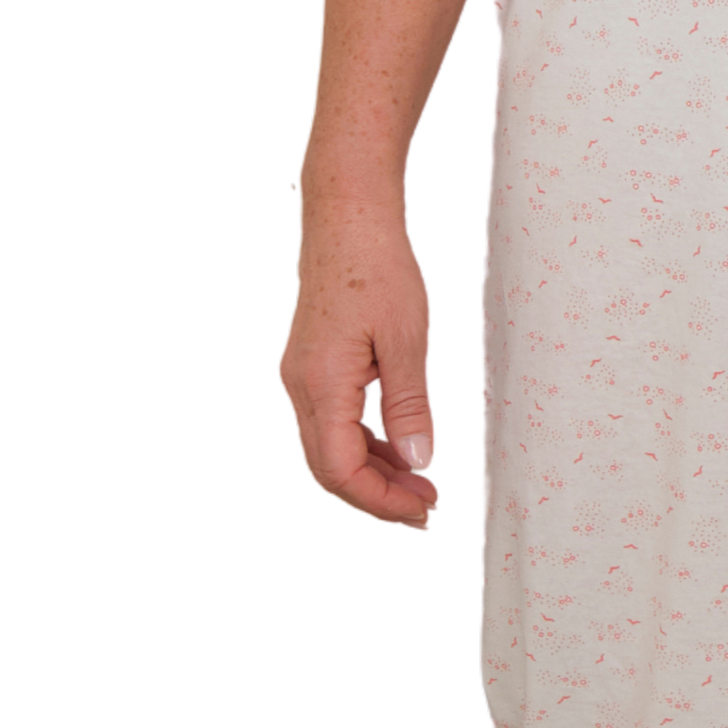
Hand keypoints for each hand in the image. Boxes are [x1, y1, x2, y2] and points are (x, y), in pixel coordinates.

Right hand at [277, 190, 440, 531]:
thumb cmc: (377, 265)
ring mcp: (300, 378)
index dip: (382, 500)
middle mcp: (300, 387)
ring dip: (373, 475)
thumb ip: (410, 407)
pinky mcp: (310, 368)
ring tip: (420, 486)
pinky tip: (398, 450)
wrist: (347, 217)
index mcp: (321, 384)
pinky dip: (365, 446)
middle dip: (378, 498)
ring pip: (329, 450)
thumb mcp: (407, 339)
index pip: (341, 471)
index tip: (424, 508)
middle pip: (329, 470)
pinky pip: (332, 424)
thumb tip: (418, 461)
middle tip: (427, 510)